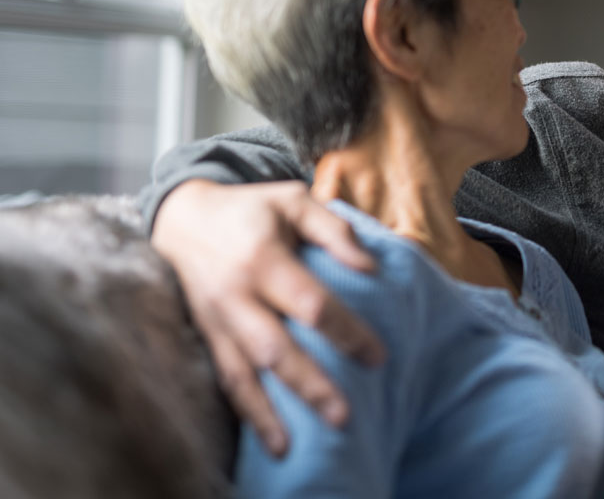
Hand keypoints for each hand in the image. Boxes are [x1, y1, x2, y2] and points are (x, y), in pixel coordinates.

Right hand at [151, 179, 385, 455]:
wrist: (181, 216)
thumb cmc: (252, 209)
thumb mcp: (294, 200)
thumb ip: (335, 229)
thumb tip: (371, 268)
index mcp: (263, 257)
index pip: (310, 303)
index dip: (345, 331)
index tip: (378, 356)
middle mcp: (235, 294)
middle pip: (275, 348)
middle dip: (309, 385)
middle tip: (344, 416)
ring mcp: (216, 320)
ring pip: (243, 373)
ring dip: (267, 412)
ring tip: (291, 447)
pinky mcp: (205, 336)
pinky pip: (224, 378)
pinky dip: (245, 410)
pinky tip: (267, 438)